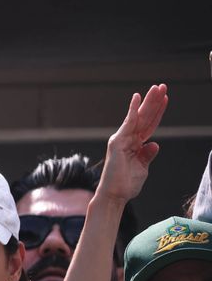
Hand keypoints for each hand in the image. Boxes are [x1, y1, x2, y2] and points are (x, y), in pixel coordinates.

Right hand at [97, 84, 168, 203]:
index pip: (149, 124)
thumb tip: (154, 144)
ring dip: (148, 102)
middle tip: (162, 86)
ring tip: (157, 88)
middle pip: (144, 117)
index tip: (165, 99)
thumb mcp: (143, 168)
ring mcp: (122, 139)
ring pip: (139, 117)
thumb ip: (147, 155)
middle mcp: (127, 139)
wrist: (114, 195)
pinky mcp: (117, 142)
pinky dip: (132, 110)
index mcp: (135, 145)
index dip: (158, 112)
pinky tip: (137, 98)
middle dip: (154, 102)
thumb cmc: (126, 184)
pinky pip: (127, 123)